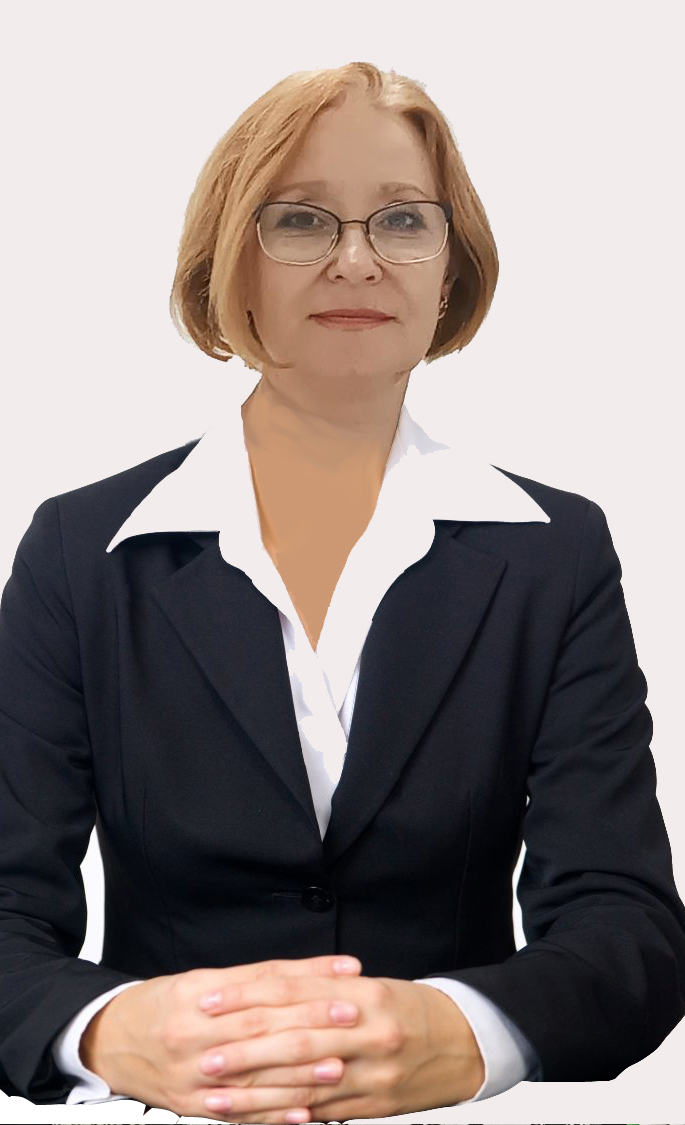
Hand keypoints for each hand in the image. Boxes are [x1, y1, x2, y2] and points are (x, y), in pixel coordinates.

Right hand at [78, 954, 362, 1120]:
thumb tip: (309, 973)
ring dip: (300, 1073)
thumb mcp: (199, 980)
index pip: (263, 986)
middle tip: (353, 1018)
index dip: (308, 981)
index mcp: (199, 994)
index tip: (345, 978)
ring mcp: (193, 1075)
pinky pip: (238, 1114)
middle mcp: (195, 1034)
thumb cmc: (162, 1004)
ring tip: (339, 1066)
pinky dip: (273, 1114)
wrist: (107, 1040)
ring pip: (255, 1074)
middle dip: (312, 1023)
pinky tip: (305, 1114)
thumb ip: (252, 979)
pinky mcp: (191, 1106)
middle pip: (263, 1028)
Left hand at [195, 973, 484, 1122]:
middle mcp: (368, 1031)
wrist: (467, 1043)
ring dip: (256, 1092)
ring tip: (217, 1096)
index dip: (246, 996)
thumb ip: (323, 987)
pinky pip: (323, 1112)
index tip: (208, 1001)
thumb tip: (269, 988)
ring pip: (304, 1083)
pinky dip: (286, 1116)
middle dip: (245, 1049)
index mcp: (361, 993)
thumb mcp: (371, 987)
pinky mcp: (376, 1105)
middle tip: (205, 1055)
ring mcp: (373, 1072)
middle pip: (295, 1038)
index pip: (292, 991)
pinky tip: (256, 1120)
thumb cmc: (411, 1009)